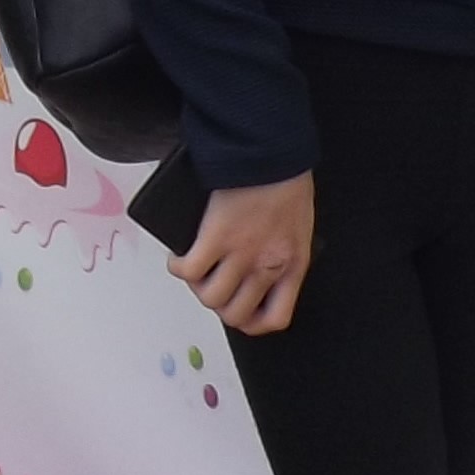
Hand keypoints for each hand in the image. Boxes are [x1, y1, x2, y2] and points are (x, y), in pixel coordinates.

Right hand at [171, 172, 315, 334]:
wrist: (272, 151)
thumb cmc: (285, 178)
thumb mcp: (297, 225)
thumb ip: (279, 250)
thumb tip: (252, 266)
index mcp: (292, 264)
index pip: (275, 317)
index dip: (252, 323)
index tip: (241, 313)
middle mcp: (267, 267)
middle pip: (235, 314)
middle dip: (219, 306)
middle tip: (212, 286)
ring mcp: (241, 255)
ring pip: (210, 298)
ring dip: (197, 288)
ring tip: (194, 270)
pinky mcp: (215, 237)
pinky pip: (189, 270)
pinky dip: (178, 268)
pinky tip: (178, 257)